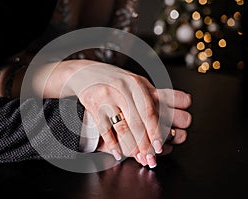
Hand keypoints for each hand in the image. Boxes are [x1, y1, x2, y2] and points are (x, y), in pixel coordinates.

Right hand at [33, 60, 191, 167]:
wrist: (85, 72)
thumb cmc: (115, 80)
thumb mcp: (136, 83)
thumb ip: (153, 98)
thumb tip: (171, 120)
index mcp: (137, 83)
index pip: (150, 110)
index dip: (157, 130)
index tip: (160, 146)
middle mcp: (123, 88)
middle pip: (138, 122)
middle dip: (146, 144)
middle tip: (151, 158)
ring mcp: (107, 96)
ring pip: (122, 127)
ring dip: (132, 147)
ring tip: (138, 157)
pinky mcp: (93, 104)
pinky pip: (105, 128)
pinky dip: (112, 143)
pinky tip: (118, 153)